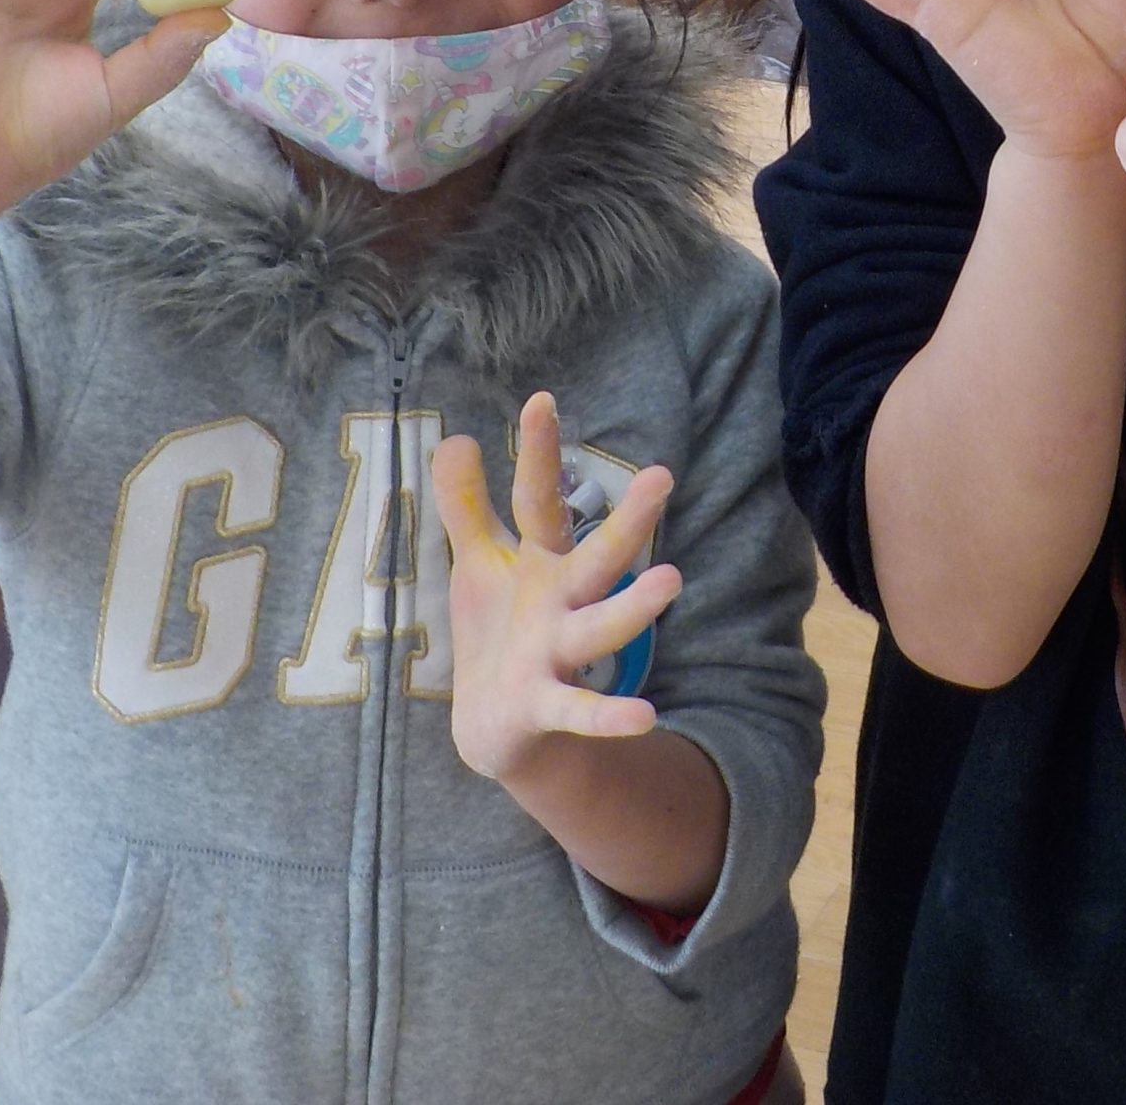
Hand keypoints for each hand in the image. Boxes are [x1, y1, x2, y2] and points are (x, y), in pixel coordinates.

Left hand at [432, 393, 681, 787]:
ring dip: (633, 608)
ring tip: (671, 579)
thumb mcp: (481, 563)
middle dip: (628, 520)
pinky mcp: (548, 703)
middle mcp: (561, 601)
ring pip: (600, 627)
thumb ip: (466, 506)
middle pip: (598, 556)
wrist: (500, 724)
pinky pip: (582, 709)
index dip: (538, 453)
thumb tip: (455, 438)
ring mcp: (560, 651)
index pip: (538, 500)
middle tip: (662, 477)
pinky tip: (645, 717)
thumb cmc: (498, 630)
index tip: (540, 400)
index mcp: (540, 563)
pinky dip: (609, 715)